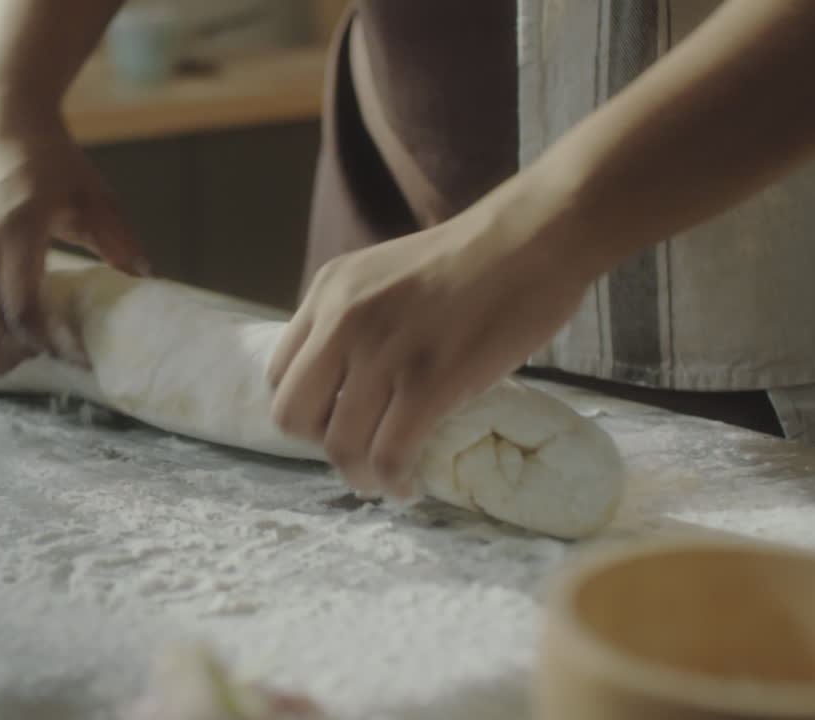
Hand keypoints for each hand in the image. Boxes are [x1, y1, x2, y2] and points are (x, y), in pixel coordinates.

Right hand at [0, 107, 144, 373]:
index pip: (24, 308)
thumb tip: (147, 277)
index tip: (80, 356)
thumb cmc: (50, 157)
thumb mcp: (93, 193)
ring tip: (14, 358)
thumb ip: (119, 237)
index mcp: (15, 227)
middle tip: (46, 356)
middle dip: (15, 357)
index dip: (52, 343)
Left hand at [266, 187, 593, 497]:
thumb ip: (359, 316)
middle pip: (292, 415)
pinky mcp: (428, 383)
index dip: (306, 408)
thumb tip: (355, 376)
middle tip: (358, 451)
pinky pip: (389, 455)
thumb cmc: (477, 256)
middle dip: (320, 445)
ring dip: (361, 477)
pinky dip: (395, 482)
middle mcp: (342, 321)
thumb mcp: (388, 273)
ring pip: (339, 445)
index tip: (338, 420)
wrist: (534, 238)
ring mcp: (383, 353)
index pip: (280, 372)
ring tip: (387, 483)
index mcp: (329, 291)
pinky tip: (411, 485)